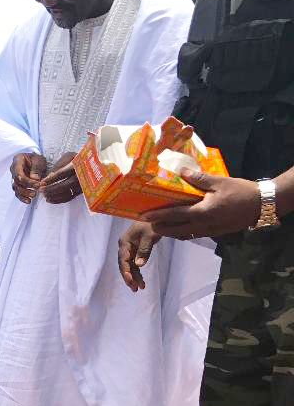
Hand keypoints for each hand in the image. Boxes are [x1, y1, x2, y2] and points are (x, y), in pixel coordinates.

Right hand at [11, 153, 47, 203]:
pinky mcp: (17, 185)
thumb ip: (36, 168)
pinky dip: (22, 198)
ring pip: (16, 188)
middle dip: (27, 187)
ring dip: (25, 193)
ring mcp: (14, 178)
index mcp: (17, 160)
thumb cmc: (37, 159)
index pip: (18, 172)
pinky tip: (28, 201)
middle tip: (37, 189)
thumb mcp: (39, 160)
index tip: (36, 184)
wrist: (37, 163)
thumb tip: (34, 179)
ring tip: (34, 195)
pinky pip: (17, 193)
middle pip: (17, 181)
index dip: (26, 180)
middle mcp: (13, 169)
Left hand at [39, 152, 82, 203]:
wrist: (90, 163)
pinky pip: (69, 198)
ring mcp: (82, 185)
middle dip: (51, 189)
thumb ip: (59, 165)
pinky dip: (58, 200)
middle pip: (64, 185)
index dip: (51, 179)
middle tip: (41, 190)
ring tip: (44, 195)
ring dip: (54, 196)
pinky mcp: (81, 192)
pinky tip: (49, 199)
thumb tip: (49, 176)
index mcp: (77, 165)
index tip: (41, 182)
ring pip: (67, 193)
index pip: (62, 174)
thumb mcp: (68, 156)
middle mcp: (81, 176)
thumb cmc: (76, 158)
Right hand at [118, 221, 160, 291]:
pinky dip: (138, 272)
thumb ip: (144, 251)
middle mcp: (124, 247)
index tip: (130, 280)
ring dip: (134, 277)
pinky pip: (134, 264)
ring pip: (129, 266)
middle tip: (134, 289)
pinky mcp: (135, 250)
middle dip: (129, 277)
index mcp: (124, 242)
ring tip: (139, 288)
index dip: (126, 271)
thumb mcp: (149, 236)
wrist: (156, 216)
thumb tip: (138, 265)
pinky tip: (141, 281)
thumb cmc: (152, 224)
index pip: (123, 260)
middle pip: (124, 265)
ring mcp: (129, 249)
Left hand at [143, 170, 261, 238]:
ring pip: (184, 234)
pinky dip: (184, 231)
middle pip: (175, 230)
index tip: (143, 217)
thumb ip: (198, 179)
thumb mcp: (219, 182)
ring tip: (160, 226)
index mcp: (201, 212)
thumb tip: (181, 171)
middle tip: (148, 224)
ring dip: (171, 231)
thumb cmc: (240, 191)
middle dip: (160, 227)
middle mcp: (202, 225)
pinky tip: (180, 227)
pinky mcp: (215, 232)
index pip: (174, 215)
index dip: (157, 216)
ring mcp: (209, 231)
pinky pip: (194, 234)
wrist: (262, 205)